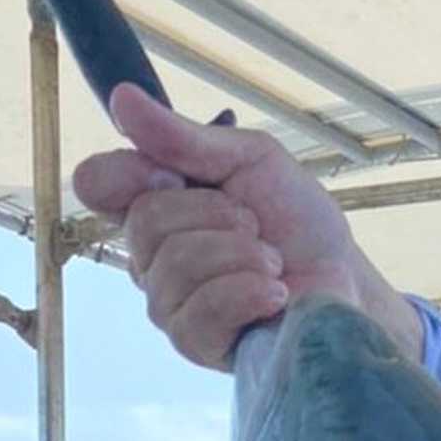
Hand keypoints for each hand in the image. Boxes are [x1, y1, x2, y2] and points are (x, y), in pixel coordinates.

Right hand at [65, 82, 416, 369]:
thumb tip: (122, 97)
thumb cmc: (296, 221)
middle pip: (144, 221)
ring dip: (242, 255)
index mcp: (155, 204)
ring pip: (176, 266)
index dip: (132, 173)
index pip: (97, 181)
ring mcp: (167, 304)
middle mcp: (149, 256)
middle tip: (255, 223)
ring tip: (271, 261)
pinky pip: (201, 311)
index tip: (176, 175)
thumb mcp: (249, 159)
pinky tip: (275, 294)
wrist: (343, 279)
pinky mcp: (194, 344)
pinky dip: (249, 292)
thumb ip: (184, 138)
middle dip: (216, 213)